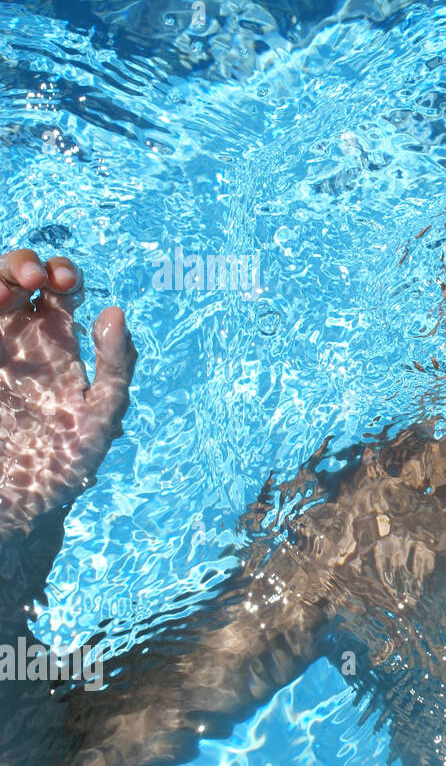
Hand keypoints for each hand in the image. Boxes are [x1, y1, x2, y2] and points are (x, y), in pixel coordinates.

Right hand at [0, 248, 134, 537]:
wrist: (17, 502)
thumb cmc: (66, 459)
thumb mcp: (102, 415)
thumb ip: (116, 365)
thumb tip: (115, 312)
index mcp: (56, 341)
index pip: (60, 287)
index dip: (63, 273)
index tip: (67, 285)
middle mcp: (17, 336)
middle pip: (15, 275)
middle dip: (21, 264)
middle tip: (32, 281)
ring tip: (3, 294)